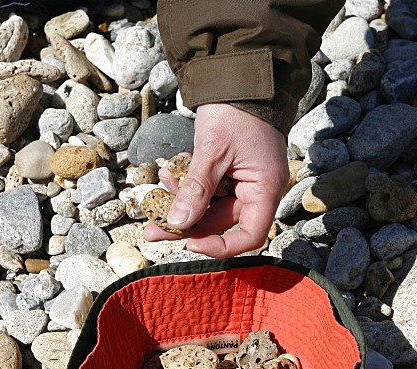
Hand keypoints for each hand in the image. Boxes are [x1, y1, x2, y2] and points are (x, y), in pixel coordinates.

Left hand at [142, 103, 288, 257]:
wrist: (240, 74)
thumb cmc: (235, 111)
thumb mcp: (211, 151)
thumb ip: (196, 190)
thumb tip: (178, 224)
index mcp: (265, 189)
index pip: (250, 236)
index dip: (221, 247)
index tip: (190, 243)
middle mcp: (257, 189)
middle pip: (221, 222)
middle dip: (185, 224)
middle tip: (151, 228)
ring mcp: (244, 180)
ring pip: (209, 205)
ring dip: (182, 203)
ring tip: (155, 193)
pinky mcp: (230, 170)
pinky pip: (208, 188)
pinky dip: (187, 185)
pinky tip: (168, 173)